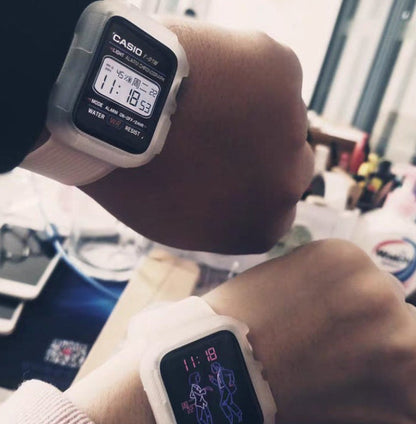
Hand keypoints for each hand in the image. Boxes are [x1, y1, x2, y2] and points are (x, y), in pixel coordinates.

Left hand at [81, 20, 313, 253]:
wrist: (120, 116)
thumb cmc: (138, 179)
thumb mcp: (182, 225)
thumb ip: (226, 220)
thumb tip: (239, 200)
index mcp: (266, 225)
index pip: (276, 206)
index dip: (252, 184)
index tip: (228, 169)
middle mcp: (291, 182)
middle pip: (291, 161)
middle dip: (263, 150)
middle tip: (222, 133)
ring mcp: (292, 124)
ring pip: (284, 115)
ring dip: (256, 110)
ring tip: (208, 102)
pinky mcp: (284, 70)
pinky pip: (273, 72)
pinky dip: (249, 70)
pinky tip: (213, 74)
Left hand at [204, 239, 415, 423]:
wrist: (224, 371)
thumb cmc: (282, 418)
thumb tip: (407, 404)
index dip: (387, 363)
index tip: (361, 360)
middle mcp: (410, 335)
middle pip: (402, 323)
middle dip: (371, 334)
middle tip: (330, 344)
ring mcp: (375, 290)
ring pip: (374, 292)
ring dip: (350, 304)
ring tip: (306, 322)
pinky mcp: (342, 257)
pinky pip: (346, 266)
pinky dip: (326, 278)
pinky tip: (295, 300)